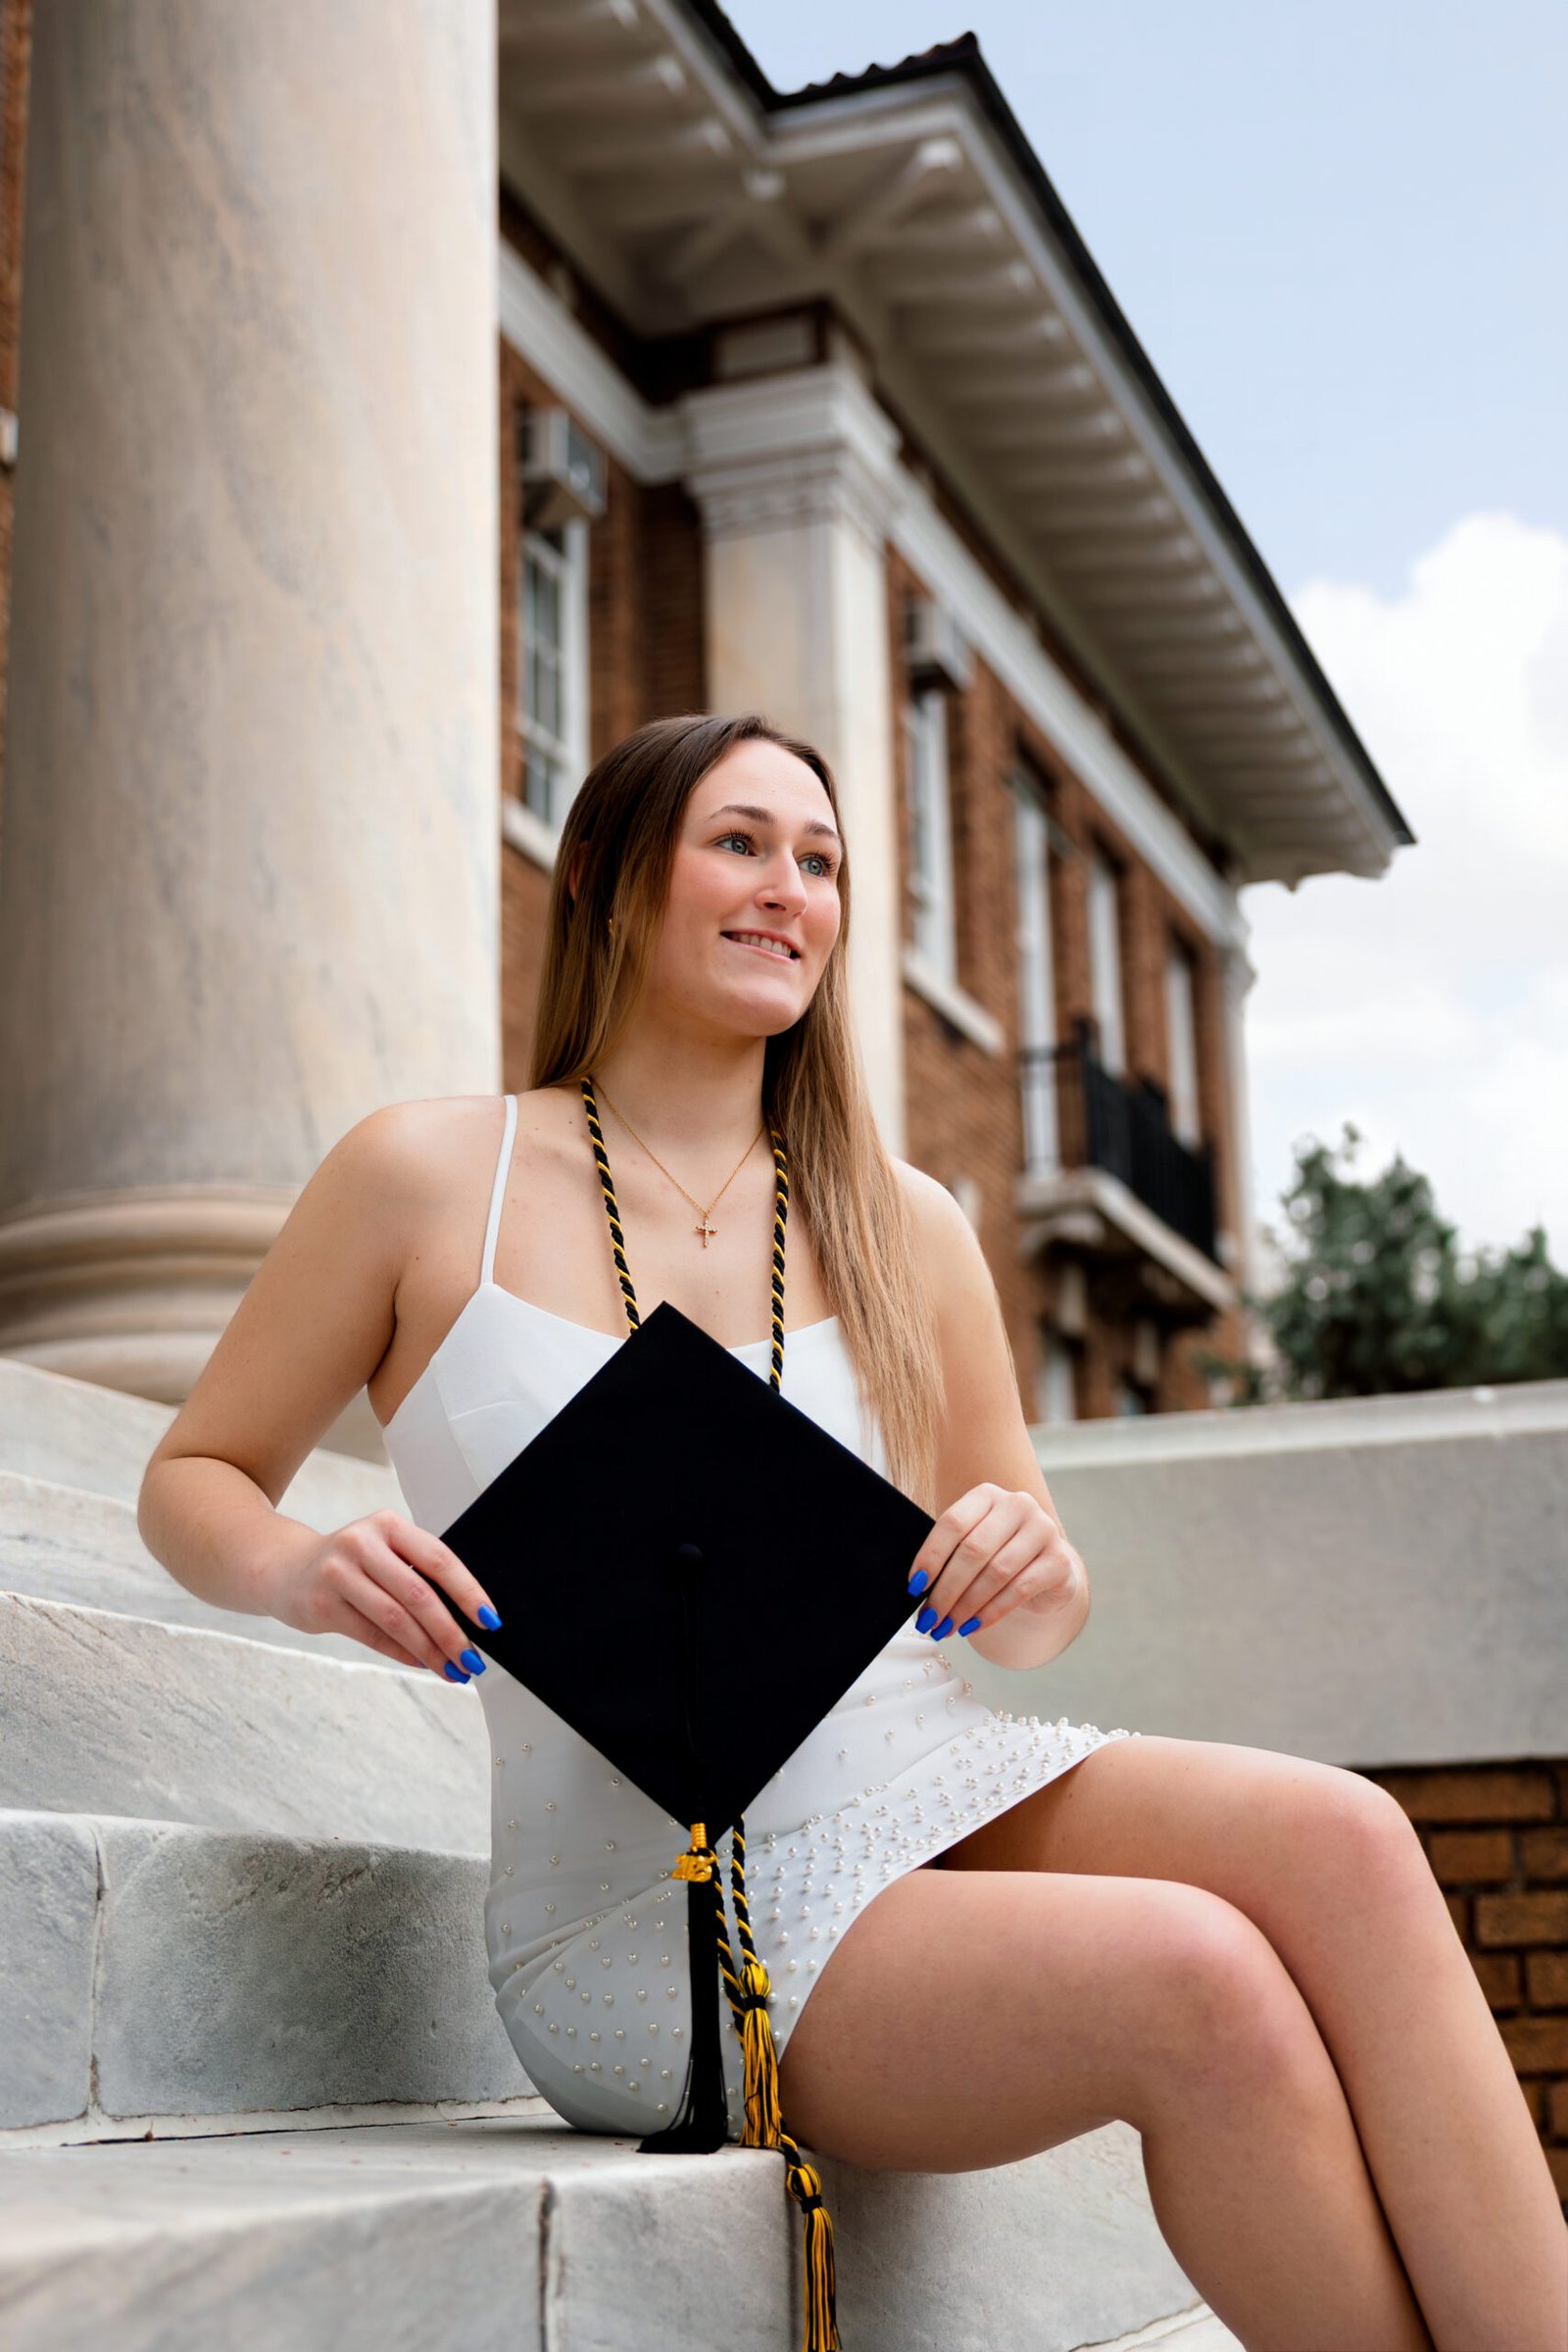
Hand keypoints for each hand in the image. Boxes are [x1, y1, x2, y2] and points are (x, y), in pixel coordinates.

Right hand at [271, 1507, 501, 1681]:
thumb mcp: (382, 1550)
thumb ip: (417, 1571)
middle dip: (451, 1632)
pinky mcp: (322, 1604)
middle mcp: (362, 1544)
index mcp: (388, 1525)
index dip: (468, 1592)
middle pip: (419, 1594)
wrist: (285, 1567)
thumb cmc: (350, 1562)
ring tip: (452, 1669)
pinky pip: (372, 1635)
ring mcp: (338, 1573)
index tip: (490, 1620)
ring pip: (396, 1619)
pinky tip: (423, 1663)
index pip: (439, 1559)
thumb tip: (467, 1616)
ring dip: (430, 1650)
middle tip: (473, 1659)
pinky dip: (403, 1653)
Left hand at [904, 1482, 1079, 1641]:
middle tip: (928, 1618)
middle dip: (946, 1589)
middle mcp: (1018, 1505)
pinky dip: (991, 1612)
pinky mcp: (1059, 1560)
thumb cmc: (996, 1555)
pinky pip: (1019, 1590)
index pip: (953, 1523)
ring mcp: (1043, 1530)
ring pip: (996, 1572)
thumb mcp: (972, 1545)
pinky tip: (973, 1626)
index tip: (913, 1587)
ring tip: (947, 1627)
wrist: (1045, 1568)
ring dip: (966, 1605)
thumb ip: (949, 1555)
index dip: (930, 1556)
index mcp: (987, 1495)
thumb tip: (916, 1587)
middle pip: (974, 1550)